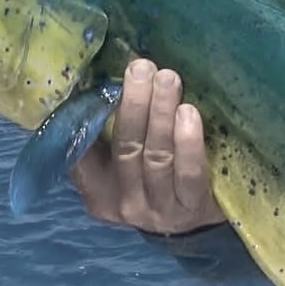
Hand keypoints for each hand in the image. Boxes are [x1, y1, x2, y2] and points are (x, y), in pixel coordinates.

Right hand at [69, 60, 224, 234]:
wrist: (201, 218)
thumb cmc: (158, 176)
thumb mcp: (126, 161)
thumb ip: (110, 133)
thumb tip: (100, 76)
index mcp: (98, 189)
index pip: (83, 152)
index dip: (90, 114)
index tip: (99, 76)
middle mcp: (124, 202)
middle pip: (125, 148)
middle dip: (133, 104)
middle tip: (141, 67)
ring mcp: (158, 209)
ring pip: (156, 157)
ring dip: (160, 114)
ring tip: (167, 79)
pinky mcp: (192, 208)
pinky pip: (188, 174)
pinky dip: (188, 143)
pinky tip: (188, 113)